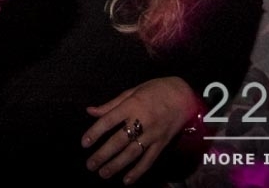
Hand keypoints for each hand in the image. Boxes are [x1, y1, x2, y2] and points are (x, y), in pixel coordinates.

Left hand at [81, 76, 202, 182]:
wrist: (184, 96)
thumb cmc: (155, 90)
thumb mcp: (132, 91)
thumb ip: (111, 104)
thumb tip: (90, 111)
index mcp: (131, 105)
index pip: (109, 120)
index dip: (95, 132)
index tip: (84, 143)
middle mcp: (142, 121)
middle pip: (119, 140)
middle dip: (103, 154)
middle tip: (90, 165)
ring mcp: (153, 134)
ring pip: (132, 153)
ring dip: (116, 165)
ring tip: (103, 173)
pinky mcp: (162, 143)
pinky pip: (149, 160)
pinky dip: (138, 171)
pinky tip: (126, 180)